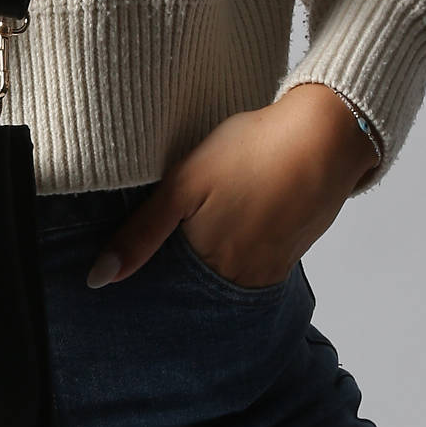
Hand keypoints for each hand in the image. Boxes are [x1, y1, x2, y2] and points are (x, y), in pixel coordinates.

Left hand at [86, 84, 381, 289]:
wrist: (326, 135)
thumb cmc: (251, 153)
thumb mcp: (183, 185)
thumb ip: (140, 234)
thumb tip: (99, 278)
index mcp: (212, 266)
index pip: (168, 291)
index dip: (148, 278)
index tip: (130, 265)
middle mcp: (244, 278)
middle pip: (198, 288)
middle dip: (178, 274)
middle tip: (170, 238)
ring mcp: (272, 267)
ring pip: (225, 276)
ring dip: (207, 261)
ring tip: (200, 226)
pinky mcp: (292, 251)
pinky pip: (253, 263)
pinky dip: (235, 249)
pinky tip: (230, 222)